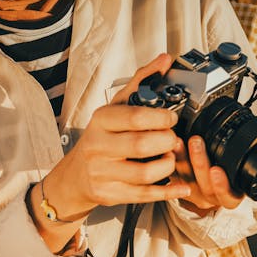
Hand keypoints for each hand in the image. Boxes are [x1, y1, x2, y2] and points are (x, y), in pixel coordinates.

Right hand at [27, 54, 191, 252]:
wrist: (76, 175)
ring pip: (144, 174)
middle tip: (173, 140)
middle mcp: (98, 146)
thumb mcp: (115, 107)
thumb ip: (141, 83)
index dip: (160, 118)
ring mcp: (102, 173)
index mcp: (101, 121)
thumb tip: (165, 61)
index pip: (134, 117)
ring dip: (167, 166)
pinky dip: (167, 192)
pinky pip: (143, 195)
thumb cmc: (100, 137)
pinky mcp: (110, 194)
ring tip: (171, 159)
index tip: (172, 119)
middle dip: (166, 142)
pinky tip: (180, 186)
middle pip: (141, 146)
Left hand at [172, 116, 256, 216]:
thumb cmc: (235, 173)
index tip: (217, 171)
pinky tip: (170, 148)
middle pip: (203, 184)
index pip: (228, 196)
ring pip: (186, 179)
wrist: (214, 187)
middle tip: (197, 142)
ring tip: (180, 141)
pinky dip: (172, 160)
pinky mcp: (180, 184)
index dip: (222, 186)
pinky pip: (173, 175)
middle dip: (199, 162)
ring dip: (182, 159)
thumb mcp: (253, 160)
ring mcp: (195, 192)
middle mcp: (212, 196)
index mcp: (232, 195)